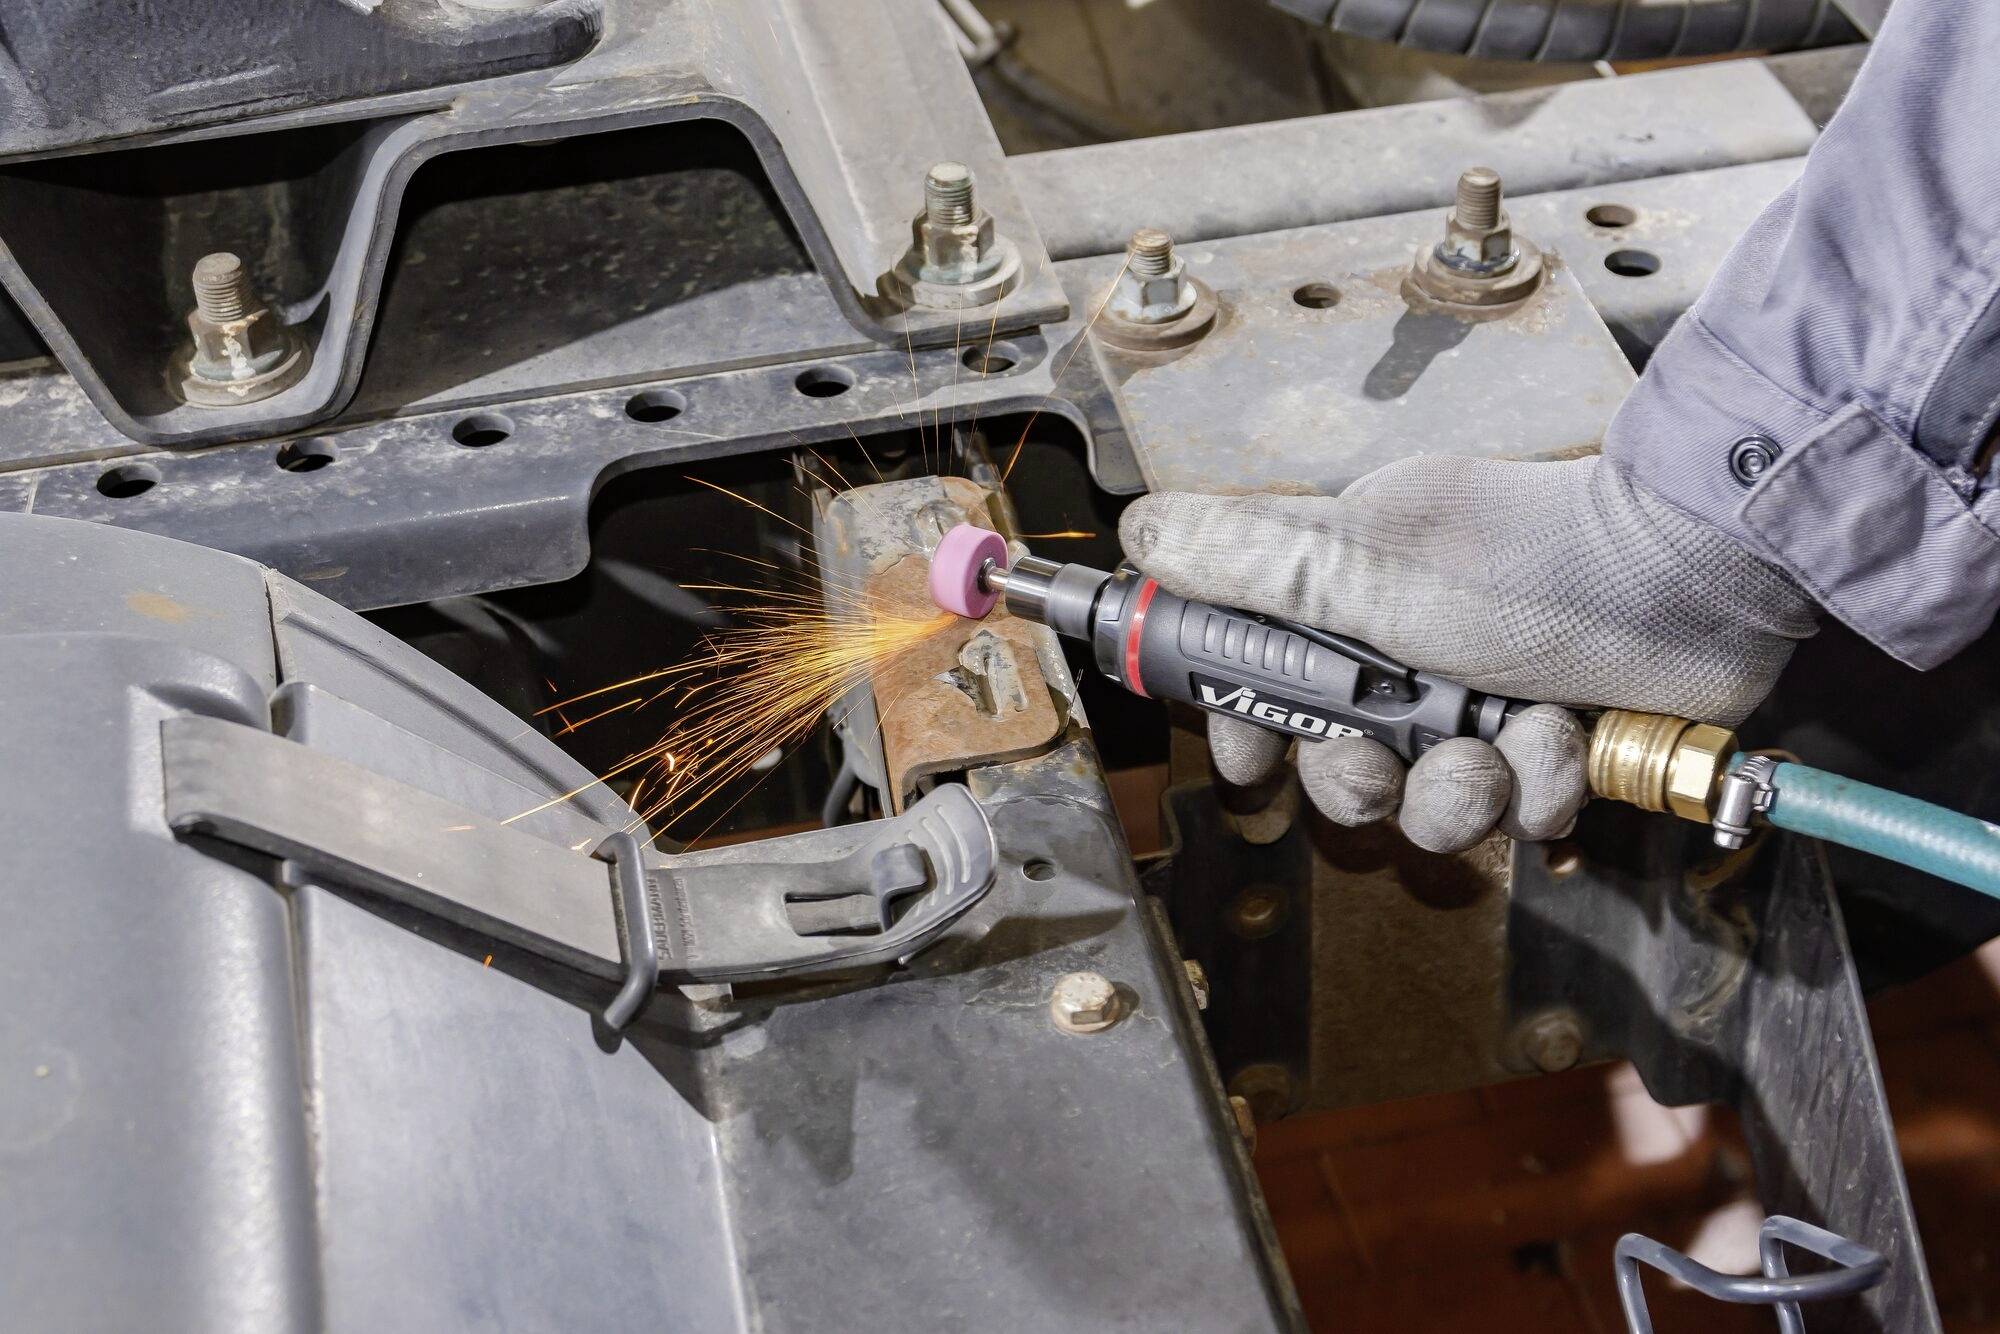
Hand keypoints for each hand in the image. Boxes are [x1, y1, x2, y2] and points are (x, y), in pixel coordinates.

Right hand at [1117, 454, 1816, 852]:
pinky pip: (1513, 811)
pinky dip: (1538, 787)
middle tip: (1396, 760)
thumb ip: (1251, 564)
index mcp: (1348, 597)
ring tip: (1504, 744)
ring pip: (1427, 803)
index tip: (1251, 751)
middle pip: (1339, 763)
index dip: (1250, 726)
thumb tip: (1142, 531)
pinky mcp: (1547, 744)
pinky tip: (1562, 741)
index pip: (1262, 675)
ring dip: (1464, 790)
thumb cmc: (1535, 559)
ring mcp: (1480, 701)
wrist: (1698, 585)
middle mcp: (1407, 652)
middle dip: (1364, 780)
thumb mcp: (1367, 563)